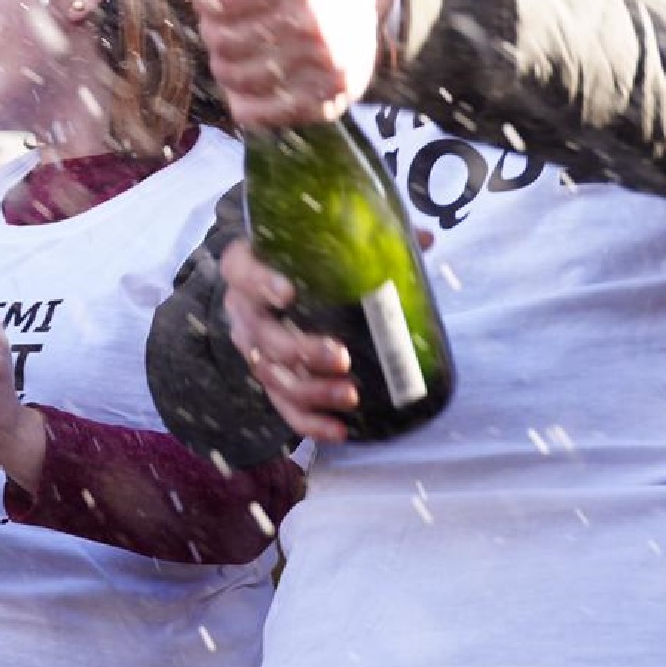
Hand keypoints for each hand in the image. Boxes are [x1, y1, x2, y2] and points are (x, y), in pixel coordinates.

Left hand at [198, 0, 384, 128]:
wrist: (375, 8)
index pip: (215, 0)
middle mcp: (315, 22)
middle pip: (220, 40)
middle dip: (214, 30)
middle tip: (227, 23)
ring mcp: (323, 67)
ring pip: (230, 77)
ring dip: (225, 62)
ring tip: (240, 48)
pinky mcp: (325, 101)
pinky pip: (252, 112)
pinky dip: (241, 97)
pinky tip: (253, 77)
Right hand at [221, 238, 359, 444]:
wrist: (273, 282)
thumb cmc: (300, 258)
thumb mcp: (322, 242)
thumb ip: (367, 235)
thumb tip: (424, 238)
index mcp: (247, 267)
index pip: (241, 272)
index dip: (260, 283)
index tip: (289, 293)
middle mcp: (244, 310)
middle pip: (262, 336)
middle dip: (301, 351)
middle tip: (341, 357)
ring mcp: (253, 349)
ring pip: (273, 376)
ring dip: (312, 392)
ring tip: (351, 396)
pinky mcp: (269, 379)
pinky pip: (283, 407)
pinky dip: (309, 423)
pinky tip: (339, 431)